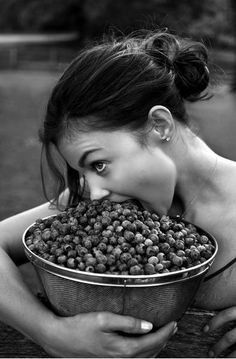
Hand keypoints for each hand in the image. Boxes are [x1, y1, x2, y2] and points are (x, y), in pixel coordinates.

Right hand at [41, 311, 176, 356]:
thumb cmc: (80, 327)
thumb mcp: (104, 319)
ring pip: (144, 358)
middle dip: (164, 339)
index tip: (174, 322)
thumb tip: (149, 325)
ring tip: (164, 334)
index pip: (151, 342)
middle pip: (151, 352)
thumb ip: (128, 323)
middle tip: (173, 326)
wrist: (61, 340)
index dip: (165, 332)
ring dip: (156, 347)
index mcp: (123, 350)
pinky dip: (146, 352)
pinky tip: (145, 344)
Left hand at [203, 306, 235, 357]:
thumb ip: (232, 312)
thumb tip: (213, 316)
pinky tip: (230, 358)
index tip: (204, 330)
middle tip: (210, 354)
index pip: (226, 315)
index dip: (214, 322)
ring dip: (228, 357)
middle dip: (219, 347)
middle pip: (230, 337)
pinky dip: (235, 356)